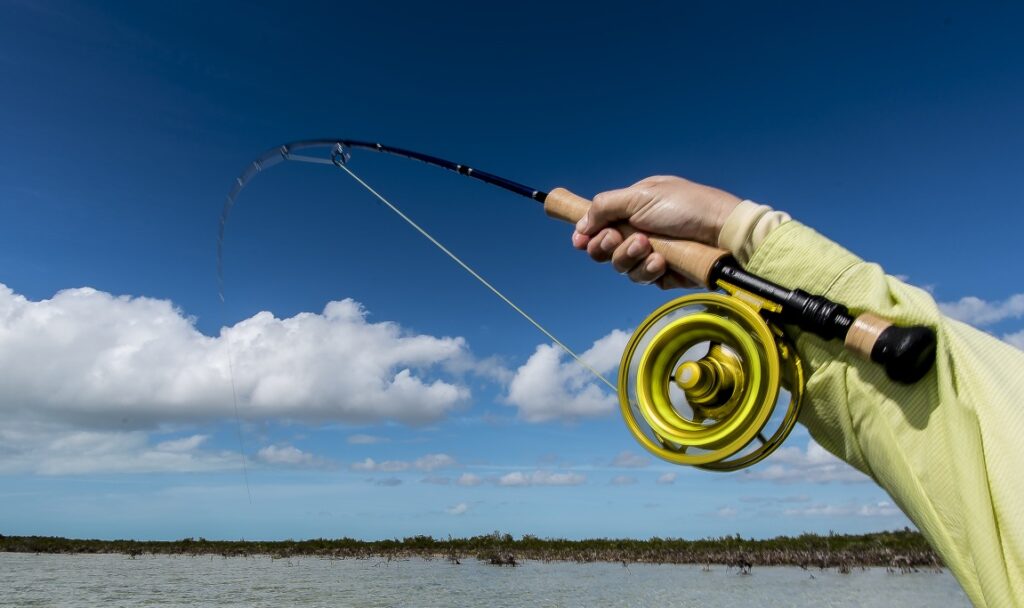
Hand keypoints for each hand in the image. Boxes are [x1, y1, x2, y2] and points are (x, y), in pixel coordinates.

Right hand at [571, 176, 740, 288]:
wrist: (722, 231)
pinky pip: (641, 278)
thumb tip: (580, 225)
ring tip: (648, 247)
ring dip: (629, 256)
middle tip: (617, 237)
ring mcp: (650, 254)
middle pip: (603, 249)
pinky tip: (661, 262)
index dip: (586, 235)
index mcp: (631, 209)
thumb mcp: (641, 196)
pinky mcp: (662, 274)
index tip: (580, 241)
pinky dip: (648, 270)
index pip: (598, 225)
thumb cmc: (686, 206)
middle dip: (607, 245)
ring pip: (621, 266)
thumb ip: (605, 207)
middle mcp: (638, 231)